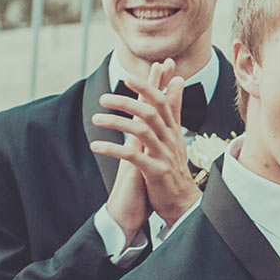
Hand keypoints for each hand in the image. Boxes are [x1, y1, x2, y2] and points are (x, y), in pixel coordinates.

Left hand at [92, 58, 202, 225]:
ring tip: (96, 119)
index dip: (146, 87)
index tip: (128, 77)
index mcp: (172, 130)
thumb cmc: (174, 167)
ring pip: (141, 131)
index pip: (161, 102)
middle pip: (150, 113)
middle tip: (104, 98)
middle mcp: (170, 140)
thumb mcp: (175, 133)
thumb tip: (178, 80)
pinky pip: (132, 157)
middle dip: (126, 102)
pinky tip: (96, 146)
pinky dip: (113, 149)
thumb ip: (174, 108)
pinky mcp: (156, 172)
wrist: (183, 202)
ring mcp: (164, 156)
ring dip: (116, 122)